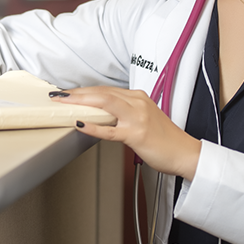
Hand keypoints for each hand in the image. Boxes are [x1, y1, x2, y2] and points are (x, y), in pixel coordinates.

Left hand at [52, 86, 201, 179]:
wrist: (185, 153)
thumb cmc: (165, 140)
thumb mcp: (144, 118)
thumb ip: (124, 114)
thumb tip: (100, 115)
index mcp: (138, 97)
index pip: (105, 90)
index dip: (84, 90)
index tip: (68, 92)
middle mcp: (137, 103)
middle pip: (102, 93)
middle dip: (77, 93)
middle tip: (58, 94)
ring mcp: (137, 118)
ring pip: (104, 104)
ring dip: (80, 102)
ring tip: (63, 103)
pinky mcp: (137, 135)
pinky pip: (110, 130)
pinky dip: (93, 126)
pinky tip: (80, 125)